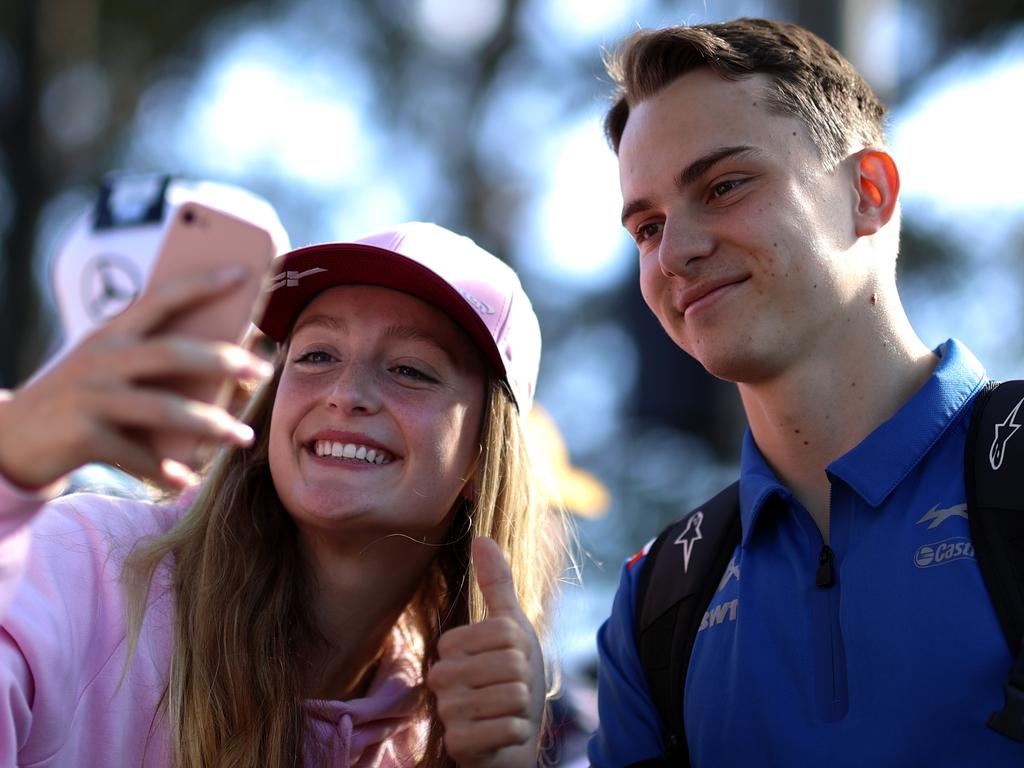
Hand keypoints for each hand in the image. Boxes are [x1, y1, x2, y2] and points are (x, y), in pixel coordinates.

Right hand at [0, 267, 272, 490]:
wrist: (11, 437)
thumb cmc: (83, 396)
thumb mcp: (109, 364)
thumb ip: (156, 356)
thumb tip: (233, 371)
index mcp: (113, 333)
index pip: (161, 297)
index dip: (202, 284)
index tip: (244, 274)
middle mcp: (101, 358)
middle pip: (172, 353)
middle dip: (224, 360)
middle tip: (264, 371)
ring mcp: (90, 396)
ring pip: (163, 409)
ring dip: (210, 424)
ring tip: (244, 437)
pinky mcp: (83, 436)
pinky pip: (139, 456)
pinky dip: (166, 470)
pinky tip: (187, 480)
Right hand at [429, 537, 544, 766]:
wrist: (511, 740)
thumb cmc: (510, 682)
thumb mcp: (511, 630)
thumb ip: (496, 586)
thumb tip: (483, 538)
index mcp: (450, 646)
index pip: (504, 632)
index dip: (520, 649)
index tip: (509, 663)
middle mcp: (440, 677)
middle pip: (510, 663)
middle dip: (524, 680)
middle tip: (509, 691)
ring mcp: (447, 712)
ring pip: (512, 695)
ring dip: (521, 707)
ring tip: (505, 712)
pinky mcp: (458, 745)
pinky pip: (508, 727)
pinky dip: (517, 731)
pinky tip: (503, 734)